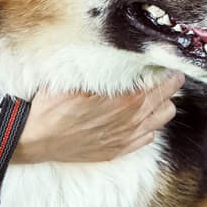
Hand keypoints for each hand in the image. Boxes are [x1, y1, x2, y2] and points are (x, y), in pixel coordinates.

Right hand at [13, 73, 183, 162]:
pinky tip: (134, 117)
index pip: (164, 84)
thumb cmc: (55, 102)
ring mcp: (126, 139)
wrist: (37, 137)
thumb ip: (111, 67)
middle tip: (159, 79)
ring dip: (159, 107)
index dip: (169, 74)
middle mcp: (132, 121)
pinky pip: (147, 138)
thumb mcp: (81, 75)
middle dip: (167, 89)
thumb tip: (131, 55)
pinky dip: (146, 126)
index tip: (168, 66)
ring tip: (148, 97)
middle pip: (168, 103)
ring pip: (161, 121)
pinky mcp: (117, 151)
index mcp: (128, 100)